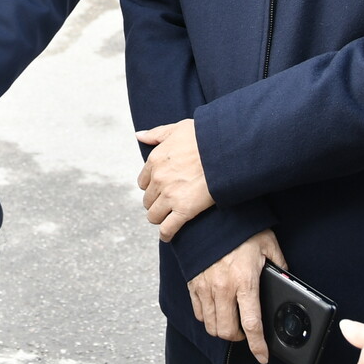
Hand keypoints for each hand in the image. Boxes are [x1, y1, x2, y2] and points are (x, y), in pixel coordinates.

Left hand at [137, 119, 213, 240]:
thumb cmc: (204, 136)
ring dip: (159, 217)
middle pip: (148, 199)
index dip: (152, 186)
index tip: (161, 188)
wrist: (225, 150)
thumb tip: (138, 136)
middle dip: (156, 201)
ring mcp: (170, 196)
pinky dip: (166, 234)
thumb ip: (156, 134)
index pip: (143, 181)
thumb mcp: (177, 128)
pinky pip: (168, 228)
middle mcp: (159, 179)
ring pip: (154, 215)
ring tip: (167, 217)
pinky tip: (168, 235)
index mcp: (155, 160)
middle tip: (167, 203)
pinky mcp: (184, 210)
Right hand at [185, 230, 285, 362]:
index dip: (258, 346)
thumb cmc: (241, 229)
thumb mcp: (268, 244)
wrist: (209, 216)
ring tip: (231, 322)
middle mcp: (223, 288)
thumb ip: (280, 265)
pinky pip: (198, 312)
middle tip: (245, 332)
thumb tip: (288, 280)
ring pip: (211, 326)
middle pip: (226, 331)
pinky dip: (207, 318)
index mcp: (244, 281)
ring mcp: (205, 287)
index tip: (263, 357)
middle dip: (238, 339)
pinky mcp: (193, 283)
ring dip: (222, 330)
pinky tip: (217, 310)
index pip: (251, 324)